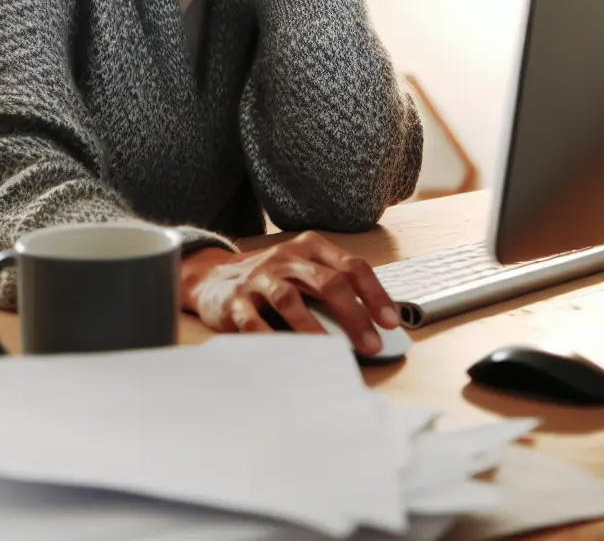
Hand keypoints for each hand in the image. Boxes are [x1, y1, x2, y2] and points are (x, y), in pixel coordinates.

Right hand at [180, 232, 399, 355]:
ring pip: (289, 299)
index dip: (375, 294)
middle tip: (371, 345)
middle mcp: (286, 258)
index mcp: (309, 247)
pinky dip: (270, 338)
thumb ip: (334, 287)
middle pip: (326, 282)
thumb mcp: (304, 270)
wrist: (213, 278)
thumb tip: (376, 323)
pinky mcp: (234, 300)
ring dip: (314, 329)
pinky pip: (252, 321)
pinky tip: (287, 356)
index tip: (390, 322)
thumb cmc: (271, 279)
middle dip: (354, 316)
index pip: (351, 266)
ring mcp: (258, 278)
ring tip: (331, 352)